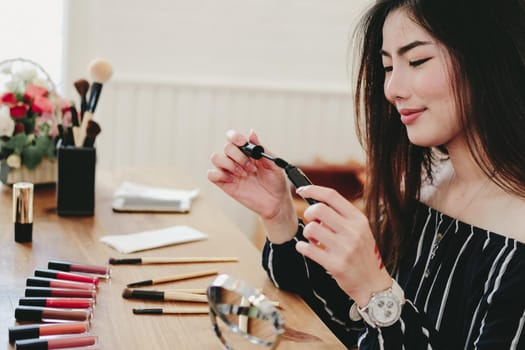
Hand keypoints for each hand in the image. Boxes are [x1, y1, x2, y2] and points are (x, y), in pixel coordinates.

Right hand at [208, 130, 297, 241]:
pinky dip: (218, 174)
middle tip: (251, 167)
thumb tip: (252, 133)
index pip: (234, 138)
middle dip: (239, 156)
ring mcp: (230, 172)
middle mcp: (237, 160)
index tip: (242, 142)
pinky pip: (211, 175)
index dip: (235, 137)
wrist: (276, 203)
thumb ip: (262, 149)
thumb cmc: (276, 182)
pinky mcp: (225, 184)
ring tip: (243, 174)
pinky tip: (232, 180)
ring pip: (216, 158)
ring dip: (228, 164)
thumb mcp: (274, 164)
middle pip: (227, 148)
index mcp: (248, 152)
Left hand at [295, 185, 391, 305]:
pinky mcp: (335, 265)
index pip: (332, 196)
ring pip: (311, 229)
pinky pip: (308, 249)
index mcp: (359, 219)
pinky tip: (307, 249)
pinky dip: (302, 247)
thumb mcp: (360, 230)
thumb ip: (342, 217)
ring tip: (313, 240)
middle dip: (309, 214)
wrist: (373, 284)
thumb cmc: (363, 254)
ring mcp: (344, 248)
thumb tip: (316, 204)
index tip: (302, 190)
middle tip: (311, 222)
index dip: (313, 190)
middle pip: (319, 209)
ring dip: (306, 233)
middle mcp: (353, 232)